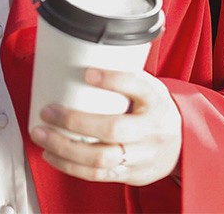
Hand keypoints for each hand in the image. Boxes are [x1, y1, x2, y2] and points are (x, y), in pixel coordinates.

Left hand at [29, 67, 181, 187]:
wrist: (181, 147)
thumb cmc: (154, 110)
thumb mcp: (148, 87)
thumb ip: (122, 76)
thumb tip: (80, 50)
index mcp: (155, 100)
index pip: (137, 85)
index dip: (113, 79)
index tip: (87, 73)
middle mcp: (150, 129)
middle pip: (112, 128)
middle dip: (75, 121)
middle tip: (48, 110)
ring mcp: (140, 156)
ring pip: (101, 158)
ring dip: (65, 148)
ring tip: (42, 135)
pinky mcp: (130, 174)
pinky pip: (97, 174)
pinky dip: (70, 166)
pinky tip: (52, 154)